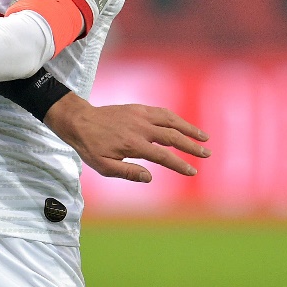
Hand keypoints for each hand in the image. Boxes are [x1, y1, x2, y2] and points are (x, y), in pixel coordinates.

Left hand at [44, 92, 210, 181]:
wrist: (79, 121)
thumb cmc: (90, 146)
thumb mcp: (103, 166)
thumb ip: (127, 172)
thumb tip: (149, 178)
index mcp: (133, 144)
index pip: (163, 156)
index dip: (180, 164)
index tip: (192, 171)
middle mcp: (140, 128)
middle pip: (173, 137)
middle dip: (192, 146)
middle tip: (207, 154)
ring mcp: (140, 116)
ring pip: (171, 121)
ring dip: (189, 129)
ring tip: (204, 137)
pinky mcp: (138, 108)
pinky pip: (162, 112)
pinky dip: (176, 118)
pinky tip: (183, 125)